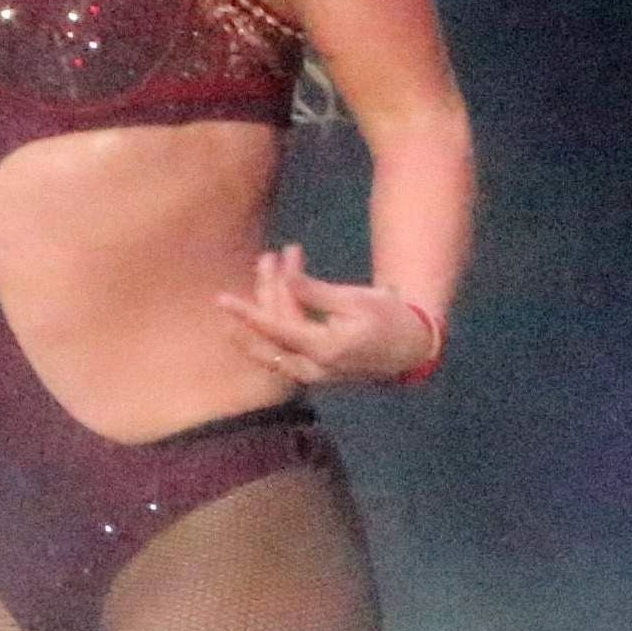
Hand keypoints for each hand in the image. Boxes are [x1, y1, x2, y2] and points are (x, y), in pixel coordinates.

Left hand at [217, 244, 435, 386]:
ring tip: (271, 264)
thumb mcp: (354, 300)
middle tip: (270, 256)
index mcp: (323, 350)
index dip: (246, 313)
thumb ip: (315, 293)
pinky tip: (270, 294)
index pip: (275, 330)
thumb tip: (285, 280)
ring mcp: (311, 374)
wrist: (410, 349)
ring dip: (268, 302)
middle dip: (266, 292)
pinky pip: (280, 348)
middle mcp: (311, 368)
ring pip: (273, 341)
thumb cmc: (387, 318)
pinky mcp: (311, 371)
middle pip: (272, 332)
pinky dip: (274, 320)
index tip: (221, 299)